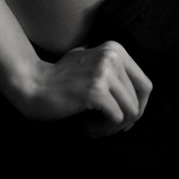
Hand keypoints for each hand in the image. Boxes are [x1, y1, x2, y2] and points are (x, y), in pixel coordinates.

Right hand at [22, 41, 152, 137]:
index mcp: (115, 49)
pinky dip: (103, 129)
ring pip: (131, 112)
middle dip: (124, 120)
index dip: (138, 106)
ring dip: (114, 127)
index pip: (145, 85)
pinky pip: (116, 119)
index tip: (122, 117)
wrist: (33, 83)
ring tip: (95, 126)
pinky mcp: (96, 90)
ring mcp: (104, 73)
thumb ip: (113, 70)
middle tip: (104, 125)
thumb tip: (138, 95)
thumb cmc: (60, 77)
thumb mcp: (90, 61)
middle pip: (139, 102)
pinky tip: (88, 126)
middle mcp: (112, 57)